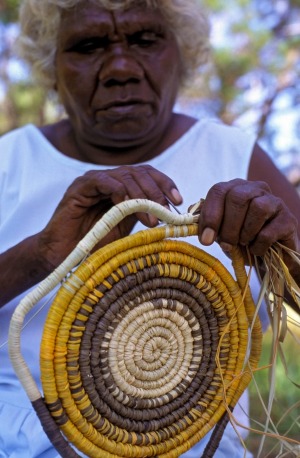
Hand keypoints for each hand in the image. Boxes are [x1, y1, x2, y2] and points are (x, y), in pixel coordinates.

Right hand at [37, 165, 181, 269]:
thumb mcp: (128, 227)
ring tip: (150, 219)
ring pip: (124, 176)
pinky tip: (126, 205)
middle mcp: (110, 180)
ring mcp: (94, 181)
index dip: (165, 184)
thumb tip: (172, 212)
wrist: (66, 256)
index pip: (147, 174)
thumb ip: (144, 214)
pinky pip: (102, 181)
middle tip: (166, 211)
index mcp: (122, 186)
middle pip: (139, 172)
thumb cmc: (96, 244)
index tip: (178, 200)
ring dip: (141, 196)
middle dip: (156, 191)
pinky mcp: (79, 188)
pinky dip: (117, 190)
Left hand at [197, 179, 297, 258]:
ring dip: (244, 233)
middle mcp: (256, 189)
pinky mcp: (288, 219)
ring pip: (257, 208)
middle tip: (226, 244)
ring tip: (244, 244)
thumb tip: (196, 226)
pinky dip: (258, 245)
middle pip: (237, 197)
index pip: (218, 190)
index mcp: (235, 188)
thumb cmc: (243, 241)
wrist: (272, 258)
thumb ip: (207, 225)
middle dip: (228, 226)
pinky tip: (257, 250)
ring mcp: (275, 202)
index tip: (205, 239)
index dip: (210, 215)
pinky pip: (269, 230)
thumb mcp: (221, 233)